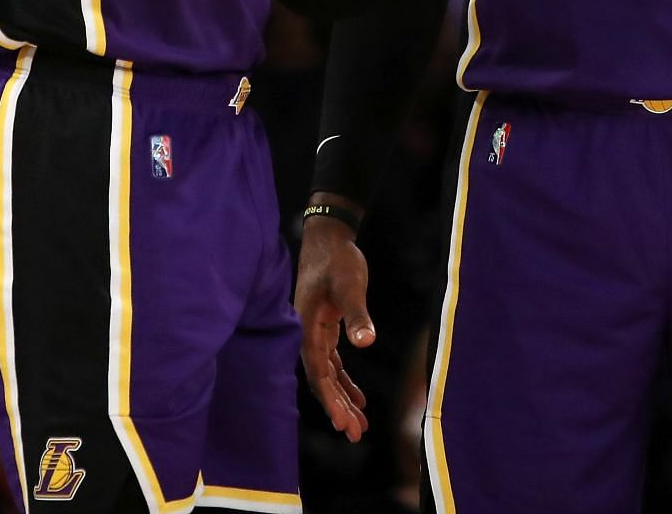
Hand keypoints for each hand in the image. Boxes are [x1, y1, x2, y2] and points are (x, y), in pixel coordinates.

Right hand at [294, 207, 374, 441]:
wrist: (329, 236)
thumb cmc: (338, 258)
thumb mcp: (350, 285)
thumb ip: (357, 314)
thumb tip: (366, 342)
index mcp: (306, 327)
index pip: (317, 373)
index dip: (330, 399)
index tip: (343, 423)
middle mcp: (306, 333)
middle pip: (321, 380)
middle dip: (338, 408)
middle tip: (355, 434)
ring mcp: (314, 332)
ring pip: (327, 374)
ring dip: (342, 398)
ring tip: (359, 426)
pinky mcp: (325, 327)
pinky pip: (333, 362)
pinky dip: (345, 380)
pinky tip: (359, 398)